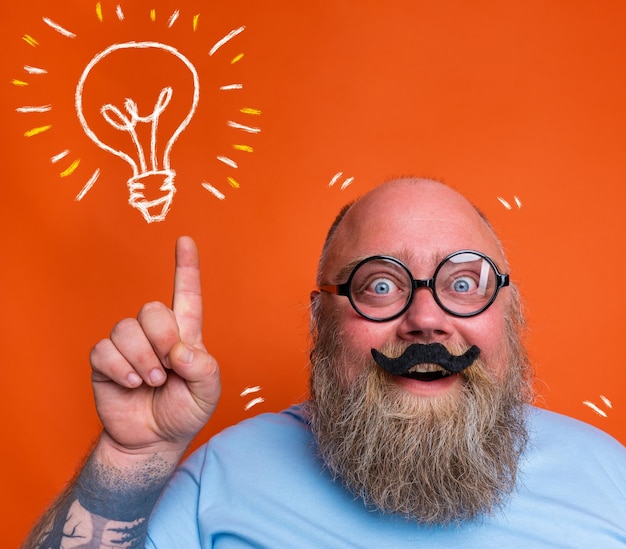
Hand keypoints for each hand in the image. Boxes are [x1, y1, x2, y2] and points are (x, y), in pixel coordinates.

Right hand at [89, 236, 220, 456]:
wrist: (153, 440)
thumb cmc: (184, 412)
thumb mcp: (208, 393)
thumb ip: (204, 370)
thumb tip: (181, 351)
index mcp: (185, 335)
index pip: (186, 295)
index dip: (186, 267)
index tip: (185, 240)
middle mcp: (155, 333)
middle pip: (151, 309)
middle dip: (161, 339)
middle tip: (167, 368)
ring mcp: (128, 345)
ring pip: (125, 328)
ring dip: (141, 359)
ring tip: (150, 381)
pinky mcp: (104, 361)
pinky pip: (103, 350)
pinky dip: (119, 369)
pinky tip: (130, 384)